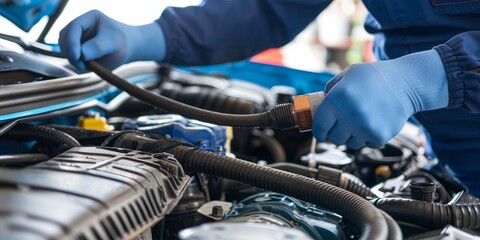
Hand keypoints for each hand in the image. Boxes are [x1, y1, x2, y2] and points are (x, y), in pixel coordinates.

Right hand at [59, 10, 165, 70]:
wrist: (127, 49)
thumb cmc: (123, 43)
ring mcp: (77, 37)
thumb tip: (81, 54)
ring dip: (72, 58)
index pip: (74, 27)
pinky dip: (75, 62)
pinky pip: (70, 56)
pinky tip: (87, 66)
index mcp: (89, 18)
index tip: (77, 56)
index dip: (72, 41)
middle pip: (64, 37)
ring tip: (87, 66)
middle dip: (70, 52)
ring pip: (64, 47)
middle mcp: (80, 26)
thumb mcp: (113, 44)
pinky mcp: (77, 48)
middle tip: (82, 66)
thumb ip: (98, 47)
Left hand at [312, 50, 447, 148]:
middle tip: (342, 125)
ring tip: (360, 120)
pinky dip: (368, 137)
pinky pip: (366, 144)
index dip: (318, 132)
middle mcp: (349, 116)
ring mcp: (364, 128)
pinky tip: (373, 122)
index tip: (321, 133)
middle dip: (335, 133)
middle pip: (334, 138)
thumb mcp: (346, 75)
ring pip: (350, 143)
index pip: (319, 127)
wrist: (406, 83)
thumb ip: (329, 91)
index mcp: (336, 99)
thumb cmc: (373, 77)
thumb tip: (318, 109)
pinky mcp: (379, 136)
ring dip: (352, 136)